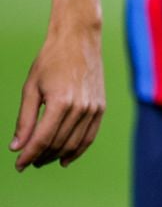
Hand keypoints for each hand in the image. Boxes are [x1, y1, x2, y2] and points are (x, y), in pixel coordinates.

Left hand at [12, 23, 104, 170]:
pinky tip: (65, 158)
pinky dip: (78, 150)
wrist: (78, 41)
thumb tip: (17, 147)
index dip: (29, 155)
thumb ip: (24, 120)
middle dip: (41, 156)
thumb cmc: (51, 61)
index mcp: (60, 102)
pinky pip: (90, 136)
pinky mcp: (101, 108)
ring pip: (74, 143)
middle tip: (28, 162)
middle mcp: (80, 108)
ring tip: (43, 160)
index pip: (42, 139)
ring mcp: (94, 109)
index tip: (19, 165)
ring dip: (57, 156)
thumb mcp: (30, 88)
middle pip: (58, 144)